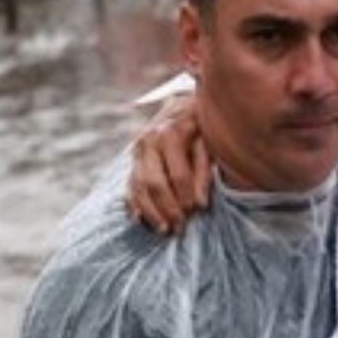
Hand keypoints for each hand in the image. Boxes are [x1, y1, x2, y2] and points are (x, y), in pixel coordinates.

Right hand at [126, 93, 210, 234]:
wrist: (180, 107)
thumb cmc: (201, 128)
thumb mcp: (208, 142)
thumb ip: (203, 171)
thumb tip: (200, 204)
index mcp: (169, 134)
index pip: (178, 173)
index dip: (187, 195)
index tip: (197, 212)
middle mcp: (147, 142)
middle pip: (154, 183)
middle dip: (167, 208)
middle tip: (179, 227)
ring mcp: (136, 152)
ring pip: (138, 188)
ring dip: (150, 212)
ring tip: (164, 230)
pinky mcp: (131, 162)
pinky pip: (129, 187)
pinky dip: (133, 205)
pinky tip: (140, 220)